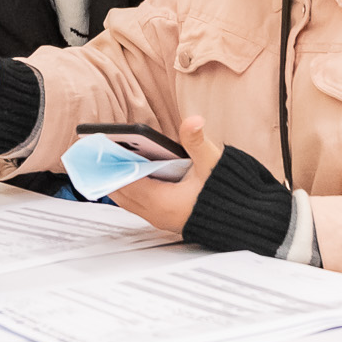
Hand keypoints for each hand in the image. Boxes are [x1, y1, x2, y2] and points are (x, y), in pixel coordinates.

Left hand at [106, 115, 224, 231]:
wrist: (243, 220)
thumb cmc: (228, 195)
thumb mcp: (211, 164)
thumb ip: (197, 141)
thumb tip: (192, 121)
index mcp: (162, 202)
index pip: (125, 183)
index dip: (111, 167)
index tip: (98, 152)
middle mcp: (157, 215)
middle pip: (122, 193)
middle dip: (110, 174)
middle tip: (98, 155)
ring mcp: (161, 220)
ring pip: (129, 201)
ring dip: (120, 183)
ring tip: (110, 162)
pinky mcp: (167, 220)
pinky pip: (140, 206)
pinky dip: (132, 191)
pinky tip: (133, 175)